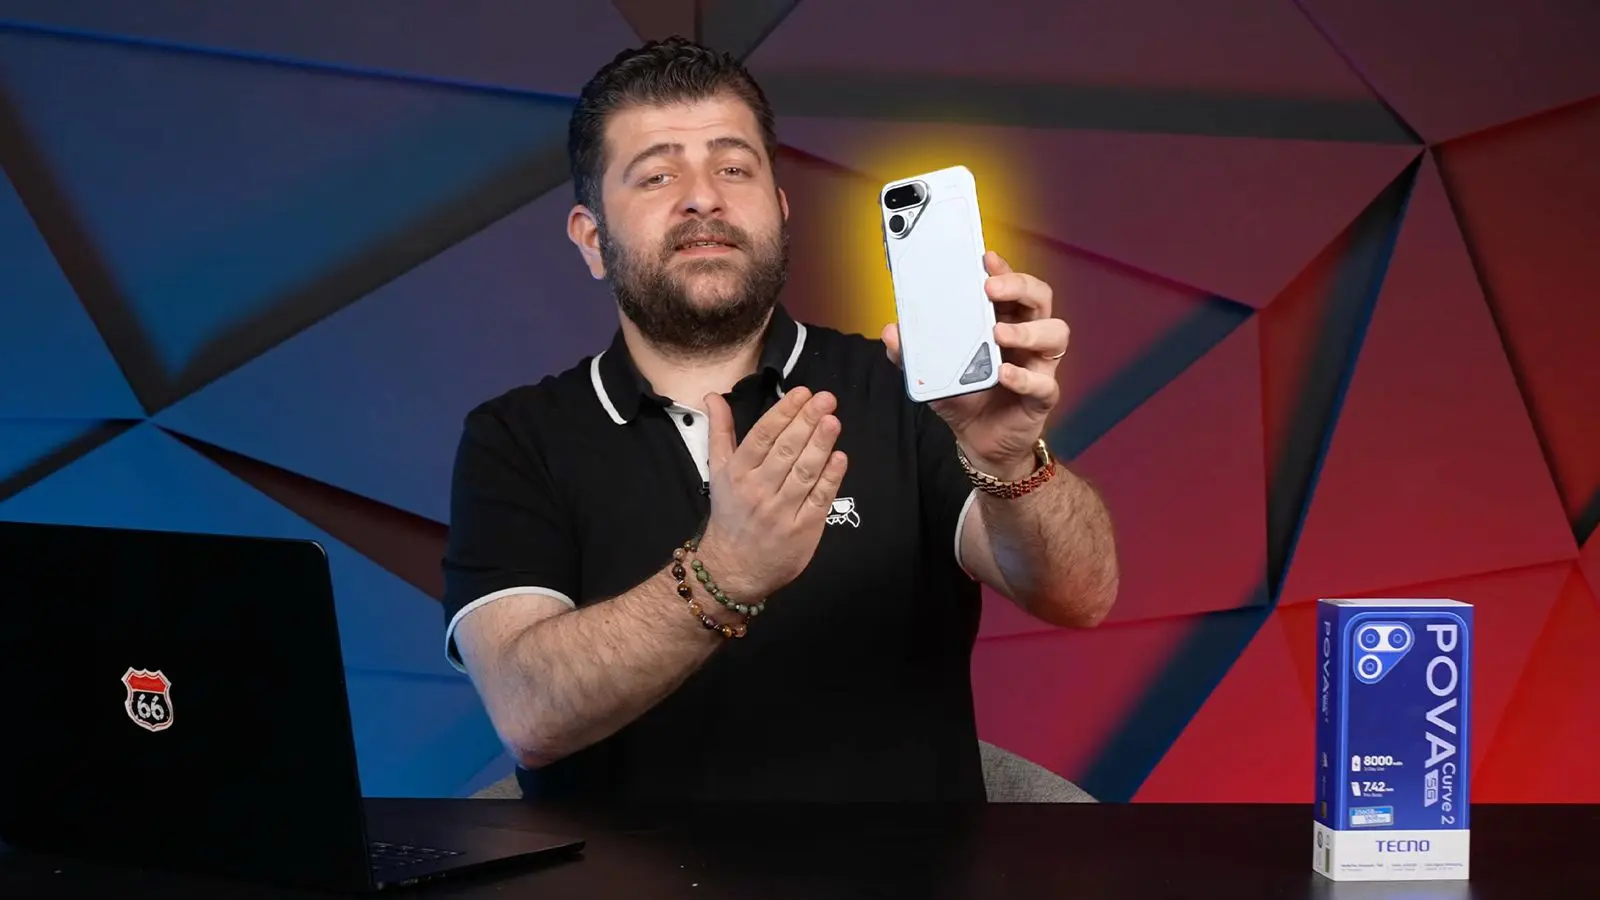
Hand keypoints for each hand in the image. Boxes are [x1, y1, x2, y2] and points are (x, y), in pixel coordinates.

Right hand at [695, 386, 848, 602]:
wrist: (731, 568)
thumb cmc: (729, 513)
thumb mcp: (718, 471)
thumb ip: (720, 431)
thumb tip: (713, 395)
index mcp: (737, 473)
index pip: (763, 436)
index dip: (784, 412)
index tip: (802, 392)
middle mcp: (758, 490)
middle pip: (786, 450)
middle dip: (807, 421)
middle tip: (826, 399)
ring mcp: (780, 511)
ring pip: (803, 472)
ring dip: (820, 445)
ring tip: (834, 421)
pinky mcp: (801, 530)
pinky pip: (818, 499)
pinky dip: (829, 478)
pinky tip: (840, 458)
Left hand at [883, 250, 1067, 478]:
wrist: (978, 441)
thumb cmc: (964, 397)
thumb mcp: (932, 374)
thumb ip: (912, 354)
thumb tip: (890, 332)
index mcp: (1002, 321)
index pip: (1011, 286)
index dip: (1003, 269)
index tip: (985, 258)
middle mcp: (1026, 337)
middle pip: (1040, 298)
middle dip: (1019, 286)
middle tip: (991, 288)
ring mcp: (1038, 365)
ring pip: (1055, 333)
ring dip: (1028, 330)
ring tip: (998, 333)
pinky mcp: (1042, 396)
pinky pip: (1045, 383)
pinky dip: (1025, 377)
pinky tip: (1004, 374)